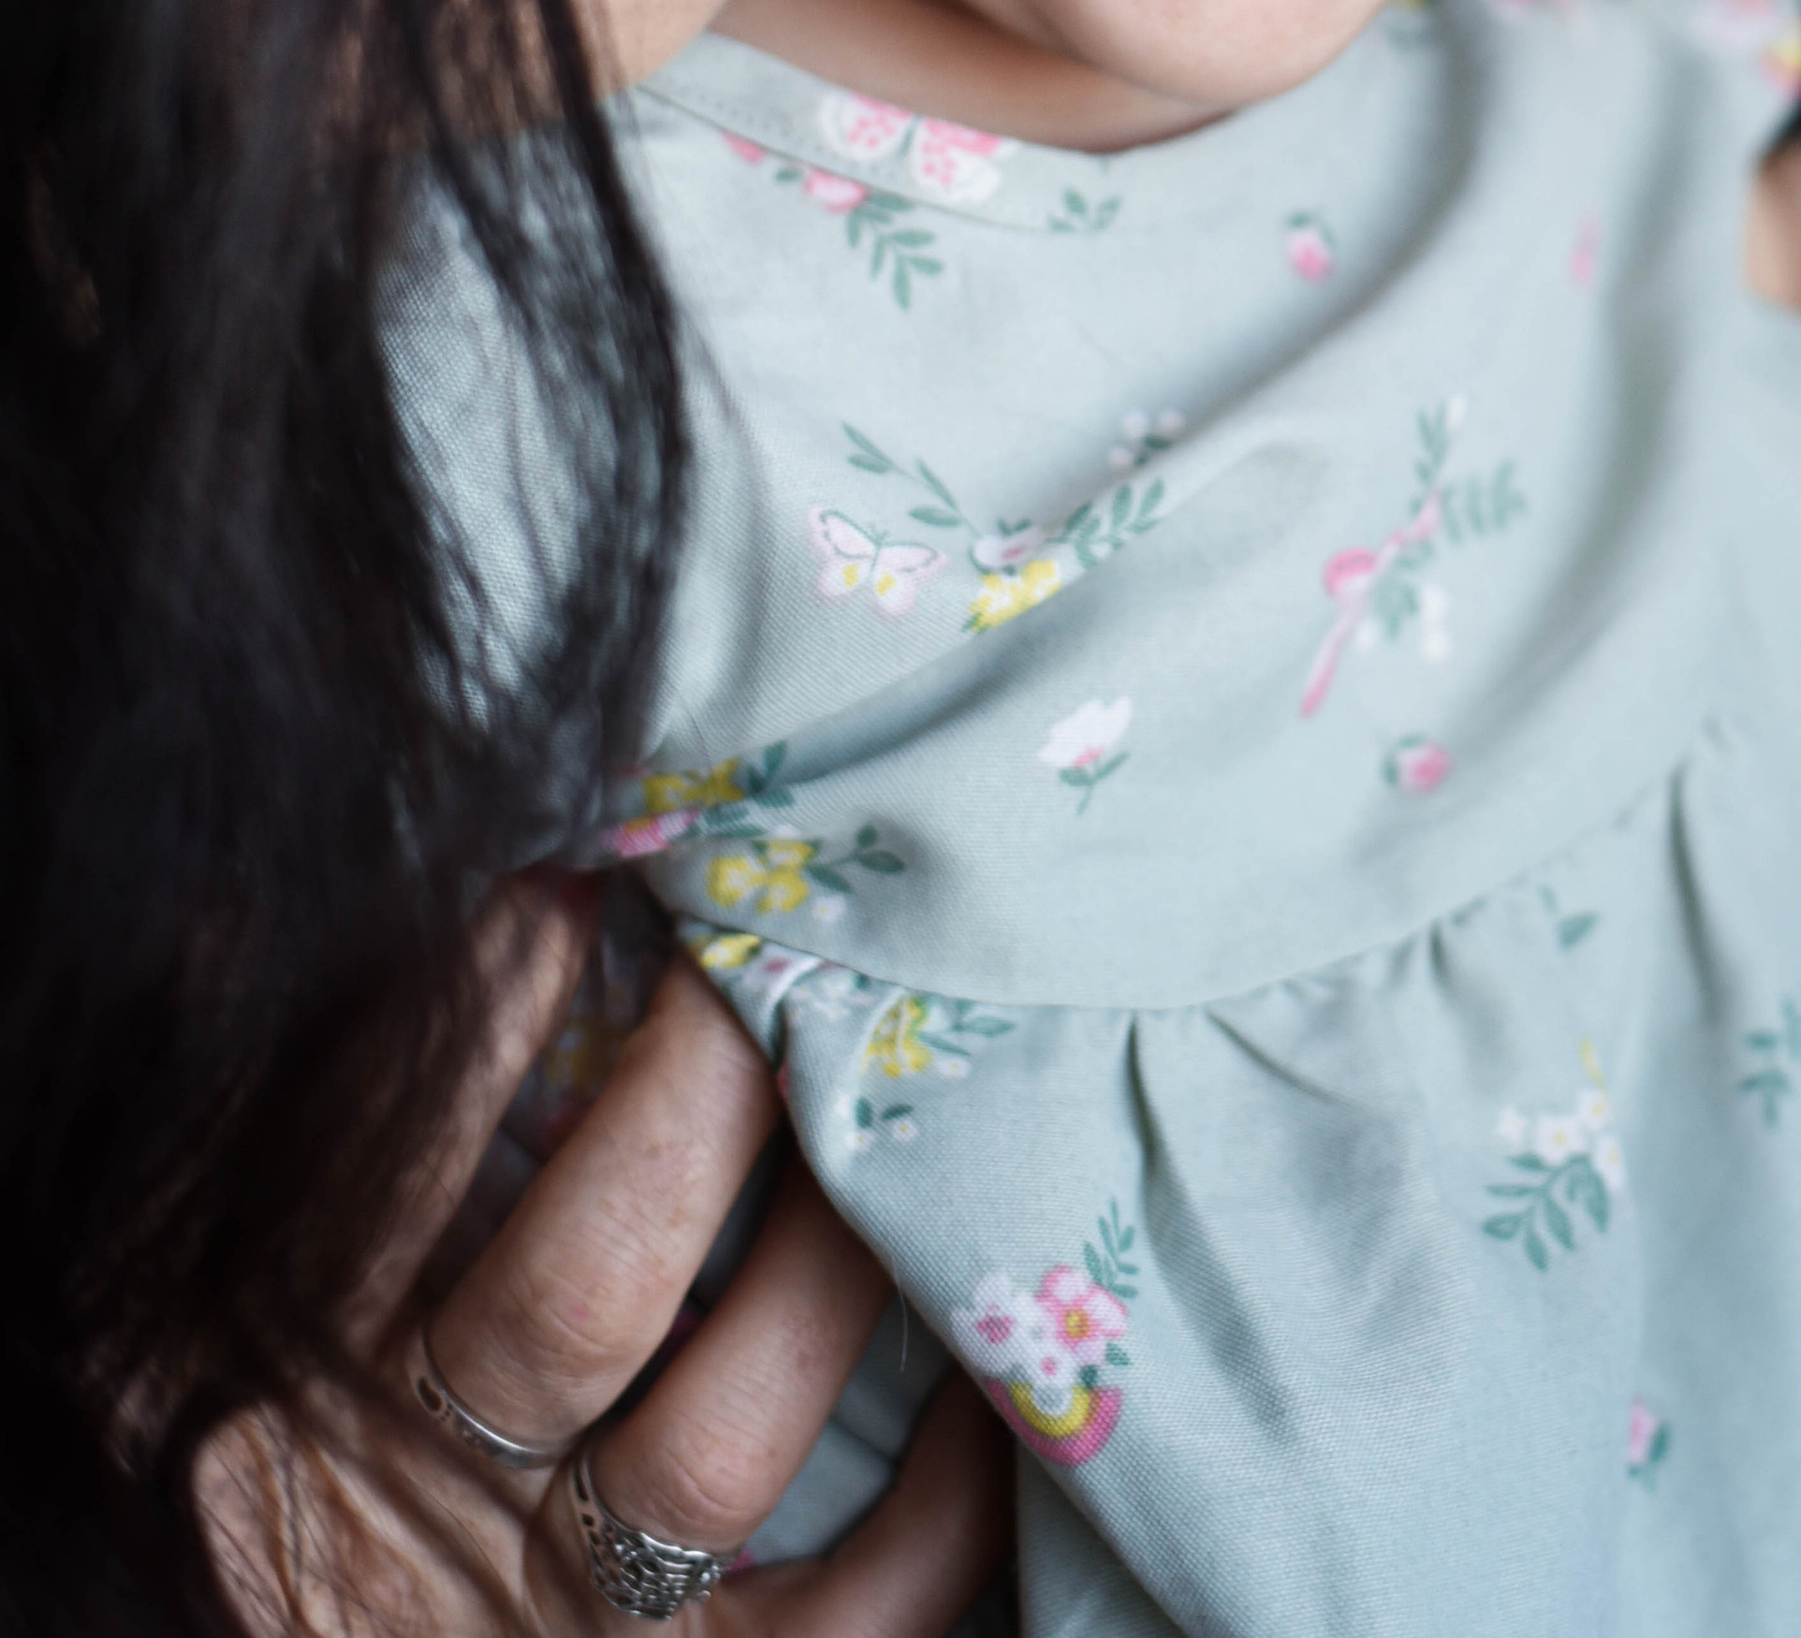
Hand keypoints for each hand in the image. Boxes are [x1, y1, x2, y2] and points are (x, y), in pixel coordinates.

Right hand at [201, 881, 1011, 1634]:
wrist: (320, 1635)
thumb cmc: (252, 1444)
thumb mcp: (173, 1292)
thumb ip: (245, 1113)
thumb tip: (238, 916)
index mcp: (250, 1398)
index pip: (367, 1182)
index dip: (482, 1015)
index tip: (574, 882)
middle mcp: (405, 1518)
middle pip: (581, 1297)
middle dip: (698, 1099)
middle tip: (772, 958)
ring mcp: (549, 1622)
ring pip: (715, 1450)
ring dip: (822, 1269)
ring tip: (880, 1116)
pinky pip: (847, 1620)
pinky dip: (942, 1504)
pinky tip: (982, 1369)